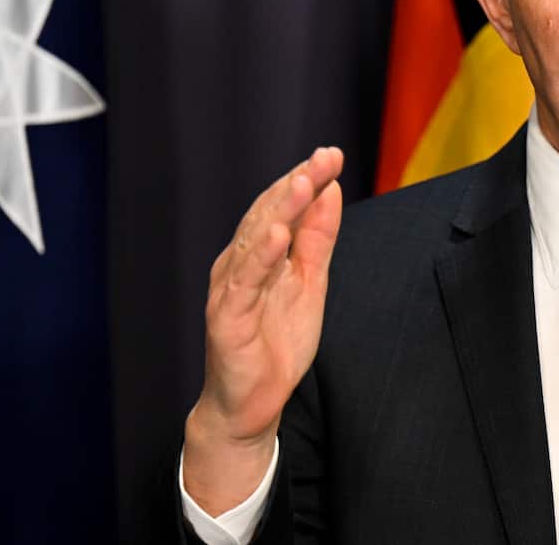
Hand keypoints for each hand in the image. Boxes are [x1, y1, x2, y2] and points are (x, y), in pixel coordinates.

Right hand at [183, 146, 343, 514]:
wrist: (252, 404)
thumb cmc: (276, 343)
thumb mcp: (310, 284)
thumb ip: (317, 240)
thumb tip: (330, 190)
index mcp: (260, 253)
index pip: (283, 207)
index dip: (306, 179)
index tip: (332, 154)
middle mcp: (240, 263)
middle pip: (268, 215)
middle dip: (297, 184)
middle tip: (323, 157)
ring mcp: (231, 289)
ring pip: (254, 241)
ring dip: (279, 210)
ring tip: (303, 183)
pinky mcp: (226, 318)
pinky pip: (244, 283)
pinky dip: (259, 257)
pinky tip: (275, 236)